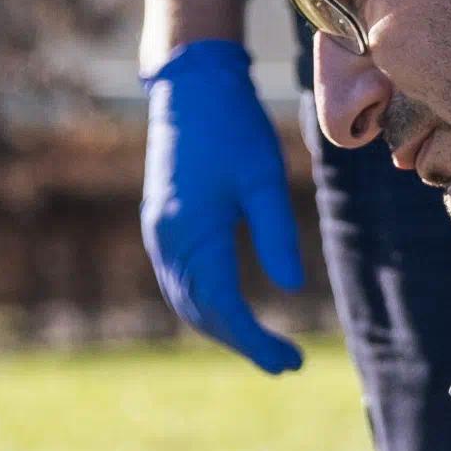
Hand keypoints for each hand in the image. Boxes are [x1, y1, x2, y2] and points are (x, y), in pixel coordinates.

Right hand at [142, 38, 304, 372]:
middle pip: (201, 314)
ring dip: (223, 329)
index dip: (256, 341)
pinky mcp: (161, 227)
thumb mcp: (264, 177)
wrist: (189, 86)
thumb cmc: (233, 126)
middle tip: (287, 364)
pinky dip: (207, 307)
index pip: (224, 308)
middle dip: (243, 343)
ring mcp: (158, 236)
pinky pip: (181, 284)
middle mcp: (166, 242)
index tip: (290, 363)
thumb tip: (292, 287)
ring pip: (187, 303)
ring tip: (265, 345)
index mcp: (191, 233)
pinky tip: (233, 313)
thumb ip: (276, 232)